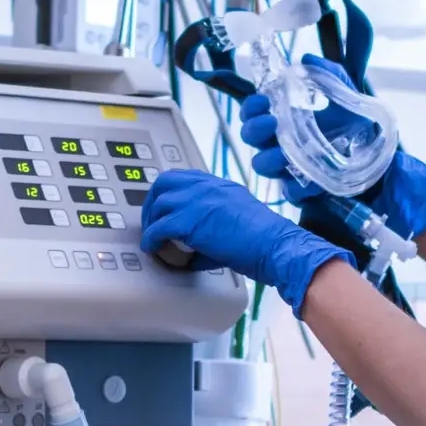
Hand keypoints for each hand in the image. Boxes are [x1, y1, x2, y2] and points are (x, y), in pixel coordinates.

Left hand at [140, 170, 353, 313]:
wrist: (274, 244)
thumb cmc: (265, 238)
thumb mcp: (239, 217)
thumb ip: (216, 222)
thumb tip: (197, 245)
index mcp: (220, 184)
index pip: (187, 177)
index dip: (172, 191)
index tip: (166, 205)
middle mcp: (207, 187)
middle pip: (166, 181)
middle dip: (154, 200)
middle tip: (153, 219)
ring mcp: (197, 200)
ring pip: (159, 202)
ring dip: (151, 220)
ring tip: (153, 237)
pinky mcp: (189, 221)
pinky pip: (158, 228)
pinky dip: (152, 239)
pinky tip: (153, 248)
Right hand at [239, 56, 425, 239]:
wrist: (377, 152)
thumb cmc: (353, 121)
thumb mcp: (344, 92)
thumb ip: (328, 73)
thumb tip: (306, 59)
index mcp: (282, 117)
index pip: (252, 112)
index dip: (250, 106)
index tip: (263, 99)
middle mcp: (279, 141)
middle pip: (250, 137)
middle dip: (255, 129)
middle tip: (272, 122)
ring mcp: (288, 166)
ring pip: (262, 165)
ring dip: (270, 158)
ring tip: (285, 153)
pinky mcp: (303, 189)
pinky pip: (290, 192)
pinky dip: (296, 187)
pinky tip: (310, 180)